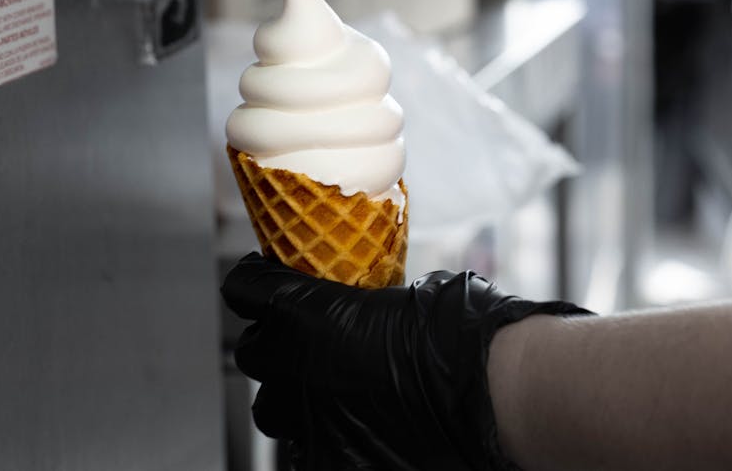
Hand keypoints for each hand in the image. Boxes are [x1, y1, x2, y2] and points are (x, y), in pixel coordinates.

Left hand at [222, 253, 590, 470]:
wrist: (487, 392)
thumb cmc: (457, 331)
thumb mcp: (406, 293)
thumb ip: (366, 298)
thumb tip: (366, 298)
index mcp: (302, 313)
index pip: (244, 290)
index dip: (258, 282)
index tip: (270, 280)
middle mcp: (292, 369)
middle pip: (254, 352)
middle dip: (276, 343)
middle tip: (308, 340)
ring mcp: (306, 424)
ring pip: (272, 409)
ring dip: (293, 395)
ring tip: (330, 391)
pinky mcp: (328, 467)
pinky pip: (303, 452)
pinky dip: (320, 441)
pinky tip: (352, 430)